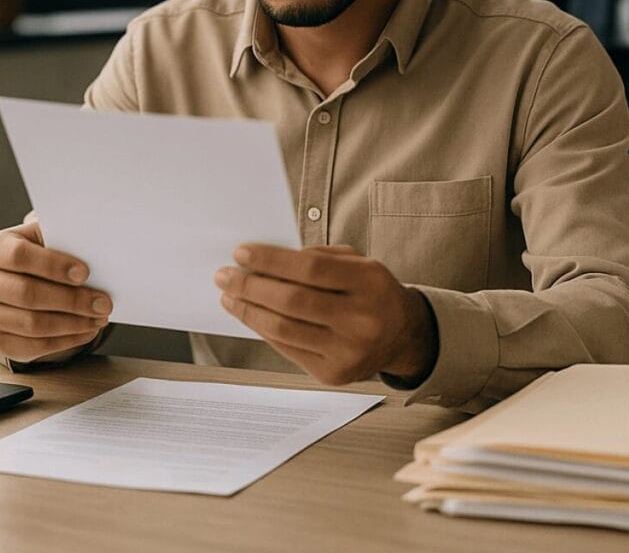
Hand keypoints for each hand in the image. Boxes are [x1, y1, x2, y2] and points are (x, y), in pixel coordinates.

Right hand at [0, 220, 111, 361]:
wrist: (16, 277)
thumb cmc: (40, 252)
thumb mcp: (47, 237)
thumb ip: (64, 240)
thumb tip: (97, 250)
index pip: (19, 256)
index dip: (53, 265)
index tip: (84, 273)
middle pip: (27, 295)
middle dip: (71, 300)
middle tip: (104, 303)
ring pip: (31, 324)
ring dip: (72, 323)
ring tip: (100, 318)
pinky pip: (32, 346)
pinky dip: (65, 340)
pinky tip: (87, 331)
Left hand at [215, 245, 437, 386]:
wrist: (403, 335)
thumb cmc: (373, 292)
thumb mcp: (360, 263)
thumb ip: (320, 258)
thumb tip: (267, 261)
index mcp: (370, 283)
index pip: (311, 269)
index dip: (272, 261)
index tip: (241, 252)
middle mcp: (361, 320)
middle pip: (293, 301)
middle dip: (251, 286)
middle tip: (225, 275)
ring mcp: (348, 351)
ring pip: (284, 329)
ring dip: (249, 311)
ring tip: (230, 296)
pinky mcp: (333, 374)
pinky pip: (288, 349)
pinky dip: (264, 330)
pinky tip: (251, 315)